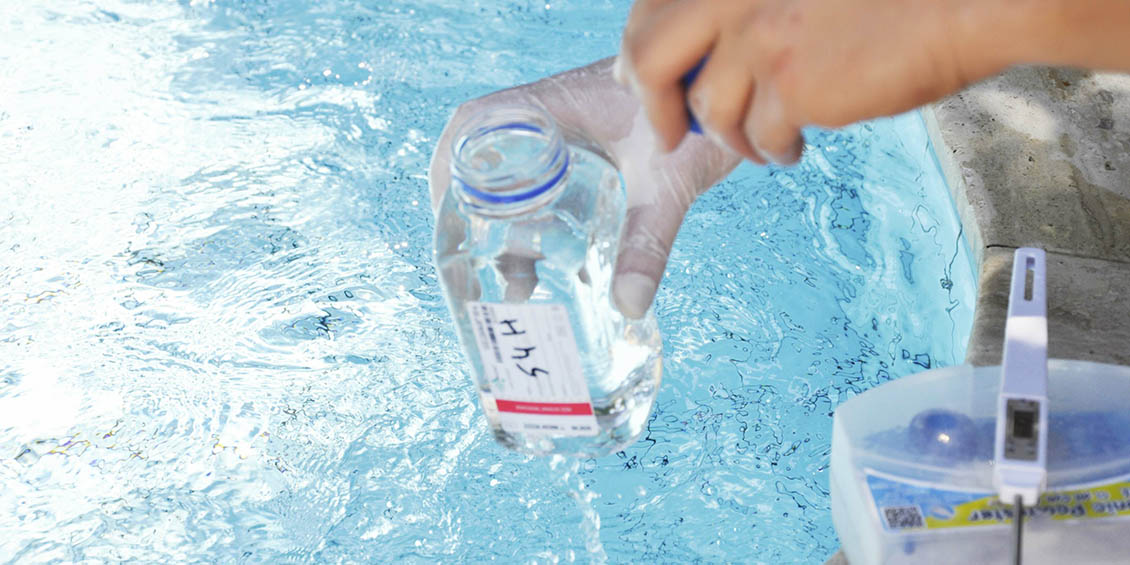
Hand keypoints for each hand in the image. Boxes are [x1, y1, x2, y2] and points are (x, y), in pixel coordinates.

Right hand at [429, 58, 739, 318]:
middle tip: (486, 278)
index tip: (450, 229)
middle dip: (478, 228)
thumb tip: (626, 305)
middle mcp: (543, 121)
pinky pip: (544, 194)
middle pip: (483, 173)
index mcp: (543, 108)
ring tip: (519, 290)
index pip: (467, 133)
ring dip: (510, 238)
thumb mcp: (666, 184)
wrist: (729, 89)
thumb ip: (647, 242)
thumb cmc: (694, 115)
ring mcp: (562, 140)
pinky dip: (540, 233)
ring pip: (513, 190)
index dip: (448, 180)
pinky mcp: (585, 159)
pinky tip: (555, 275)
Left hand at [617, 0, 1019, 163]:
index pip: (652, 9)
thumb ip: (746, 9)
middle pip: (652, 58)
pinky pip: (760, 137)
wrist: (962, 1)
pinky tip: (793, 148)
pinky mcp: (793, 85)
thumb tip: (700, 55)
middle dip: (652, 105)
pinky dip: (773, 150)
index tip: (635, 78)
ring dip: (731, 138)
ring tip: (761, 144)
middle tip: (667, 134)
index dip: (637, 49)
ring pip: (710, 111)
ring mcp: (761, 39)